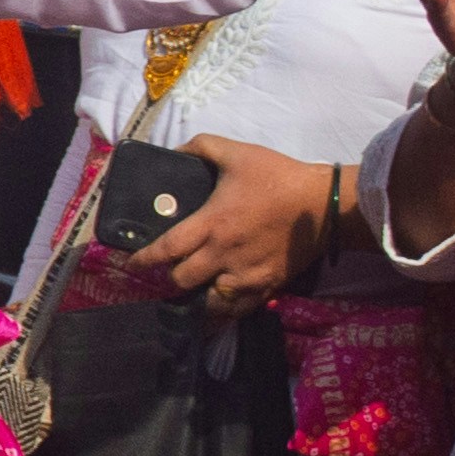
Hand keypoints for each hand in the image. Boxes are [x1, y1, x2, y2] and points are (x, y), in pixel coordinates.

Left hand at [132, 134, 340, 315]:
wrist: (324, 203)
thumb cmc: (278, 177)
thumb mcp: (236, 153)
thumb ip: (201, 147)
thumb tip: (175, 150)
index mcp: (211, 224)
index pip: (166, 249)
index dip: (143, 260)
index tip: (131, 264)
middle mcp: (224, 255)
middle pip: (182, 281)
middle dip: (170, 278)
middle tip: (170, 270)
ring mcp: (247, 274)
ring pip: (210, 302)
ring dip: (197, 297)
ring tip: (193, 290)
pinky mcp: (269, 285)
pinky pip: (240, 308)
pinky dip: (226, 308)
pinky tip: (220, 304)